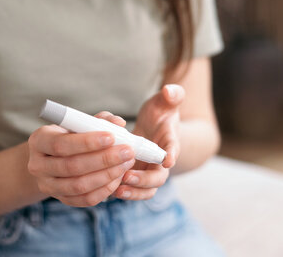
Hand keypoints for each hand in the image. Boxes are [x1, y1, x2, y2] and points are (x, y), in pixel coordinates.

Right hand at [27, 112, 134, 206]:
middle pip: (71, 167)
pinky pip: (85, 199)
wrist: (54, 157)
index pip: (61, 144)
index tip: (112, 137)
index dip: (87, 142)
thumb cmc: (70, 135)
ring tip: (126, 163)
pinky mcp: (61, 199)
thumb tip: (118, 122)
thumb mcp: (78, 123)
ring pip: (79, 186)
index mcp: (39, 140)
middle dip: (104, 160)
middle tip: (127, 151)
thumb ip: (98, 121)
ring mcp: (47, 185)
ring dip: (107, 175)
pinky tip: (118, 178)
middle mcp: (38, 165)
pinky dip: (105, 190)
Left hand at [113, 84, 184, 199]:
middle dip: (144, 180)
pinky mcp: (136, 176)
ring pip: (146, 190)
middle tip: (127, 176)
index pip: (174, 150)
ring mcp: (149, 172)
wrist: (157, 128)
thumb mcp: (165, 102)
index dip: (171, 155)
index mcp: (170, 143)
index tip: (167, 160)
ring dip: (133, 192)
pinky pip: (132, 190)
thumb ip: (172, 96)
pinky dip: (123, 192)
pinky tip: (108, 190)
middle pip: (158, 177)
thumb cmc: (161, 114)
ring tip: (117, 190)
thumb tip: (169, 91)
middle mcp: (161, 162)